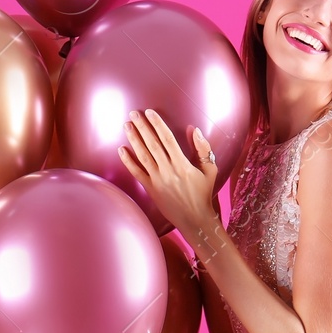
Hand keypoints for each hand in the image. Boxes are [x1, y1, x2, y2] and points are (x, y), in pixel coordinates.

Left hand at [119, 109, 222, 249]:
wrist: (195, 219)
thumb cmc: (204, 193)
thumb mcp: (210, 170)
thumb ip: (203, 149)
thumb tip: (193, 129)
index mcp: (183, 165)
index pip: (168, 139)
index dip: (158, 125)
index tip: (150, 113)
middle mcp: (168, 171)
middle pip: (152, 144)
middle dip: (142, 127)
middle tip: (133, 113)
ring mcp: (157, 180)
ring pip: (143, 156)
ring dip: (134, 139)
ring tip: (127, 125)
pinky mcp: (151, 189)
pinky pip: (137, 173)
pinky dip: (128, 161)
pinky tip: (121, 150)